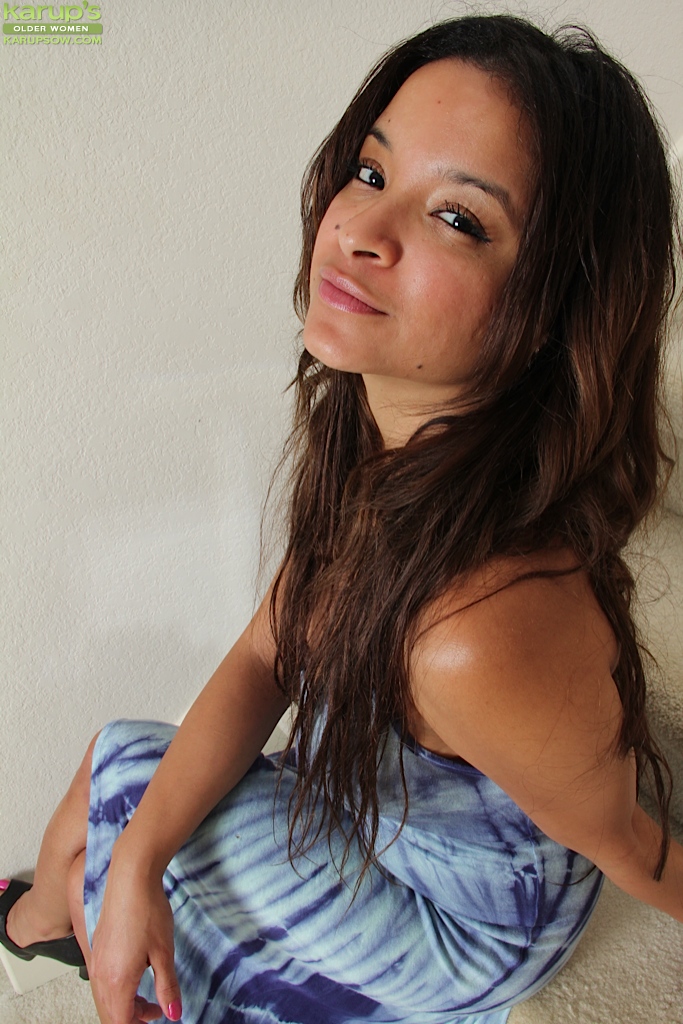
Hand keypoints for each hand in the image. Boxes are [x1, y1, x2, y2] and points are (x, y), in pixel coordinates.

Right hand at [89, 859, 181, 1023]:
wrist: (130, 876)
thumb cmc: (147, 909)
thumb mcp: (164, 952)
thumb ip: (166, 986)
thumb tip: (172, 1013)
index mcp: (117, 980)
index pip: (121, 1022)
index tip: (156, 1018)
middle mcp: (101, 974)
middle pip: (110, 1014)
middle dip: (131, 1019)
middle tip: (155, 1012)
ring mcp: (96, 960)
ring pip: (105, 999)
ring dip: (124, 1004)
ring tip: (149, 998)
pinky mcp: (97, 948)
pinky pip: (102, 981)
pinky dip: (117, 989)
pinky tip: (135, 975)